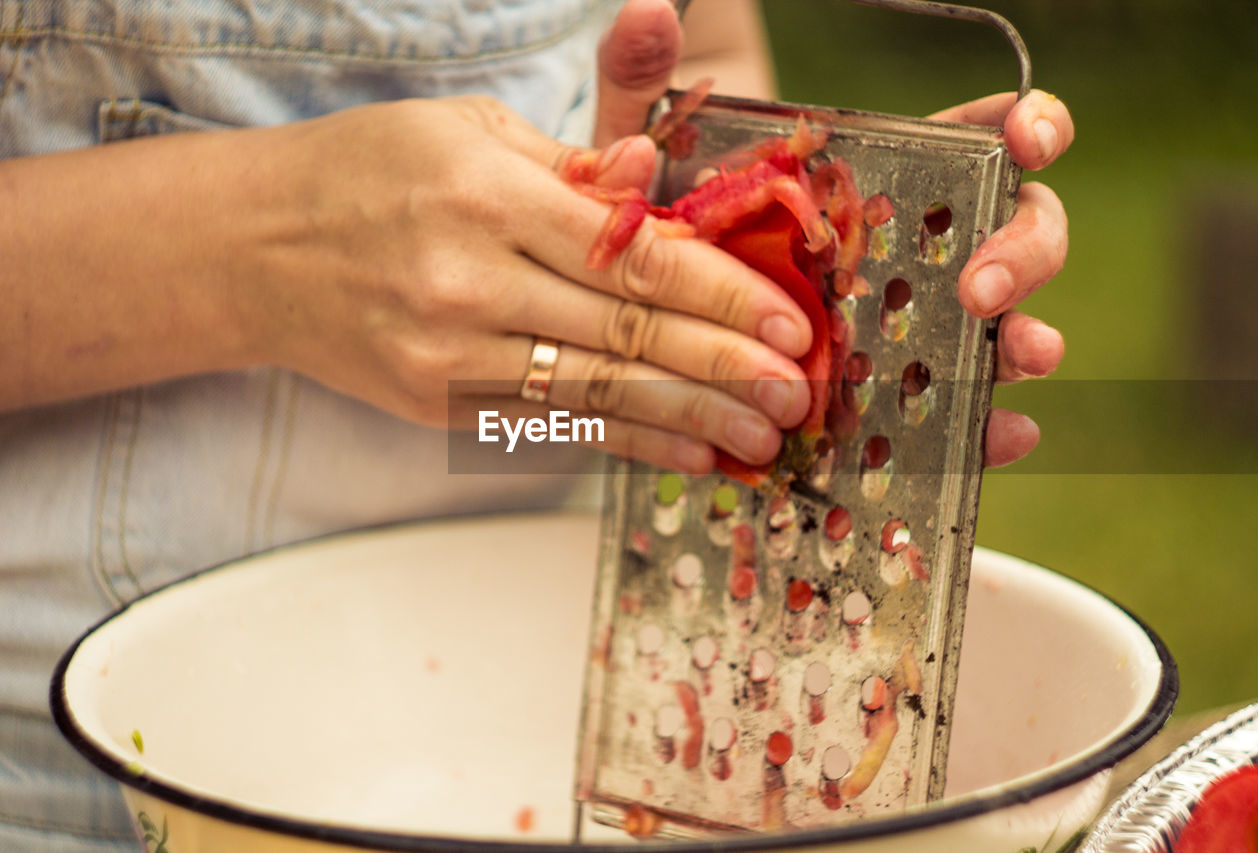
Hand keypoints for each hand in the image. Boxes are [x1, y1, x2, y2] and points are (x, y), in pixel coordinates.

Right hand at [236, 98, 812, 473]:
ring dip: (691, 420)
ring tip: (763, 439)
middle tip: (797, 394)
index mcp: (487, 193)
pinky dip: (625, 441)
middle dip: (726, 369)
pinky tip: (687, 452)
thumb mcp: (467, 132)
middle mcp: (469, 279)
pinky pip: (551, 427)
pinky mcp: (436, 402)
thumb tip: (655, 185)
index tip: (787, 322)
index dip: (721, 295)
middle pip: (625, 336)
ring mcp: (448, 352)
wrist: (254, 248)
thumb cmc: (369, 172)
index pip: (632, 257)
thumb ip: (570, 165)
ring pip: (596, 394)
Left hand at [594, 1, 1074, 467]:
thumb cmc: (663, 221)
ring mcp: (909, 320)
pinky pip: (954, 407)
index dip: (1028, 127)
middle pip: (1014, 227)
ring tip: (1021, 354)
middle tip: (983, 287)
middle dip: (1025, 248)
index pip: (977, 138)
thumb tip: (646, 12)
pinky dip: (986, 425)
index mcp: (880, 176)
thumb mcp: (643, 156)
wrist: (642, 309)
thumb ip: (643, 79)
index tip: (1030, 139)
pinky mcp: (889, 389)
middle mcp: (913, 245)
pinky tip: (999, 436)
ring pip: (1004, 322)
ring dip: (1024, 339)